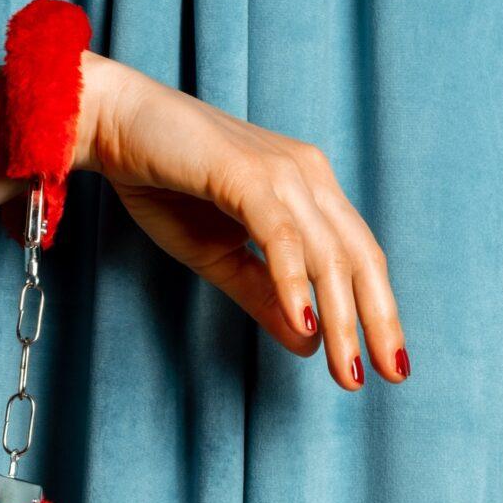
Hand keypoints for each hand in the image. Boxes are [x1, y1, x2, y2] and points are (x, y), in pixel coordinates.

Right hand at [74, 53, 408, 390]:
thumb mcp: (218, 255)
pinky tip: (304, 324)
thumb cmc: (163, 184)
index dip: (377, 310)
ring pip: (325, 253)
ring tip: (345, 368)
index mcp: (306, 189)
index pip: (357, 256)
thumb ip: (263, 295)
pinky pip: (280, 236)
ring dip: (340, 316)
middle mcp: (306, 175)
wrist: (112, 126)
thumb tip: (308, 344)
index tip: (386, 363)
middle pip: (357, 256)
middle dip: (377, 320)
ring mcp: (280, 171)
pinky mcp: (245, 174)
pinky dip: (294, 281)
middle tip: (389, 376)